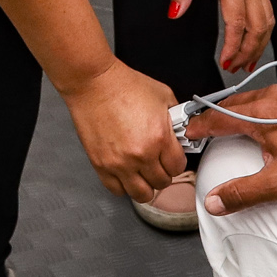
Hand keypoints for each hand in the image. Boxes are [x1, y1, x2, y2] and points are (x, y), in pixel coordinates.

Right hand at [64, 60, 187, 202]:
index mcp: (159, 137)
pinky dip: (124, 186)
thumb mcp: (163, 95)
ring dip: (146, 185)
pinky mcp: (101, 165)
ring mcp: (120, 163)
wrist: (94, 83)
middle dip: (163, 173)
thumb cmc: (124, 85)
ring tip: (144, 173)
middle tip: (158, 163)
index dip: (177, 162)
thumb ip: (176, 118)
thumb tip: (181, 132)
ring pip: (141, 194)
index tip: (172, 158)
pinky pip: (117, 190)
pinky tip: (126, 174)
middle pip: (162, 182)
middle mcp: (141, 155)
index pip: (178, 167)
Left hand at [171, 0, 270, 74]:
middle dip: (250, 51)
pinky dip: (264, 25)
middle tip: (238, 68)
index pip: (237, 23)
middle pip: (260, 27)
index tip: (225, 62)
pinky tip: (256, 31)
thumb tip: (176, 13)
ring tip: (250, 57)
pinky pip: (267, 6)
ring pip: (268, 18)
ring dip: (261, 41)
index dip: (233, 46)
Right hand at [186, 85, 276, 214]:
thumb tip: (214, 201)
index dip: (199, 127)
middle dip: (213, 117)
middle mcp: (271, 98)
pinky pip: (270, 98)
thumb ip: (244, 193)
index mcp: (259, 116)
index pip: (217, 118)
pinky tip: (263, 120)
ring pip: (251, 99)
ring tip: (228, 123)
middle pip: (231, 105)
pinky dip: (256, 108)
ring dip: (235, 111)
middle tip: (203, 129)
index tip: (188, 133)